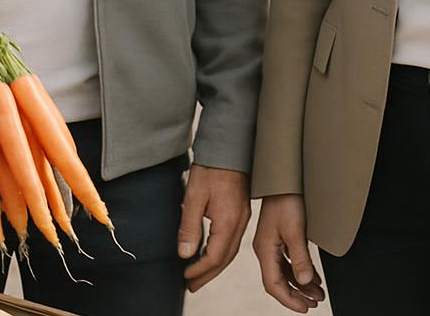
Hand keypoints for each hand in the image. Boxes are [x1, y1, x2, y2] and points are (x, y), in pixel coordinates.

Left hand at [176, 165, 250, 291]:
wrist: (229, 145)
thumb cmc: (211, 168)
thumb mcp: (194, 196)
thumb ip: (189, 227)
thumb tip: (185, 254)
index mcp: (228, 221)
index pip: (215, 257)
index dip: (199, 270)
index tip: (185, 277)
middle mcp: (240, 222)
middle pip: (225, 258)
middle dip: (208, 274)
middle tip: (192, 285)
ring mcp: (244, 216)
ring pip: (231, 250)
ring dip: (215, 265)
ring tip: (200, 273)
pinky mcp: (242, 210)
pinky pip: (233, 239)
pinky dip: (222, 251)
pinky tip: (211, 251)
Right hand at [253, 194, 325, 311]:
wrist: (283, 178)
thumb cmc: (286, 200)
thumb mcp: (295, 230)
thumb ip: (299, 258)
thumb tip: (304, 282)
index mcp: (264, 250)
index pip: (274, 285)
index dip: (289, 300)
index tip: (305, 308)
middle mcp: (265, 249)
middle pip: (279, 281)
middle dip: (297, 295)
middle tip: (315, 304)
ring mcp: (271, 243)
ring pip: (285, 272)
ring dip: (301, 284)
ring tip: (318, 293)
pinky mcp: (279, 237)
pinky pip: (288, 261)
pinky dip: (300, 271)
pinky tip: (313, 277)